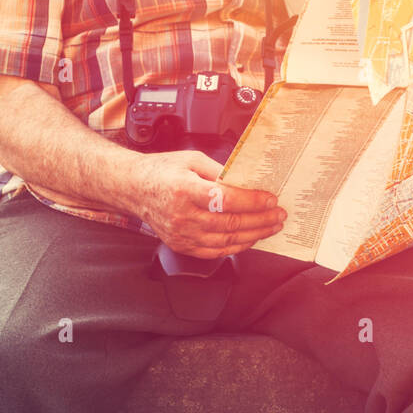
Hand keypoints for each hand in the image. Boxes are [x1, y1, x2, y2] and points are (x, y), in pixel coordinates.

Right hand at [128, 149, 285, 259]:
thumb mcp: (192, 160)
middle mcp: (183, 216)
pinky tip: (250, 239)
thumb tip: (247, 181)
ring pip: (226, 241)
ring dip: (253, 235)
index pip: (227, 199)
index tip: (271, 199)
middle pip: (231, 223)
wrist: (134, 189)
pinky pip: (215, 252)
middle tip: (279, 215)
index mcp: (185, 190)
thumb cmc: (162, 171)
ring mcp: (182, 234)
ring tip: (270, 228)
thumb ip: (220, 170)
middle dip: (260, 220)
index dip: (253, 201)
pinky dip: (236, 247)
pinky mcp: (182, 246)